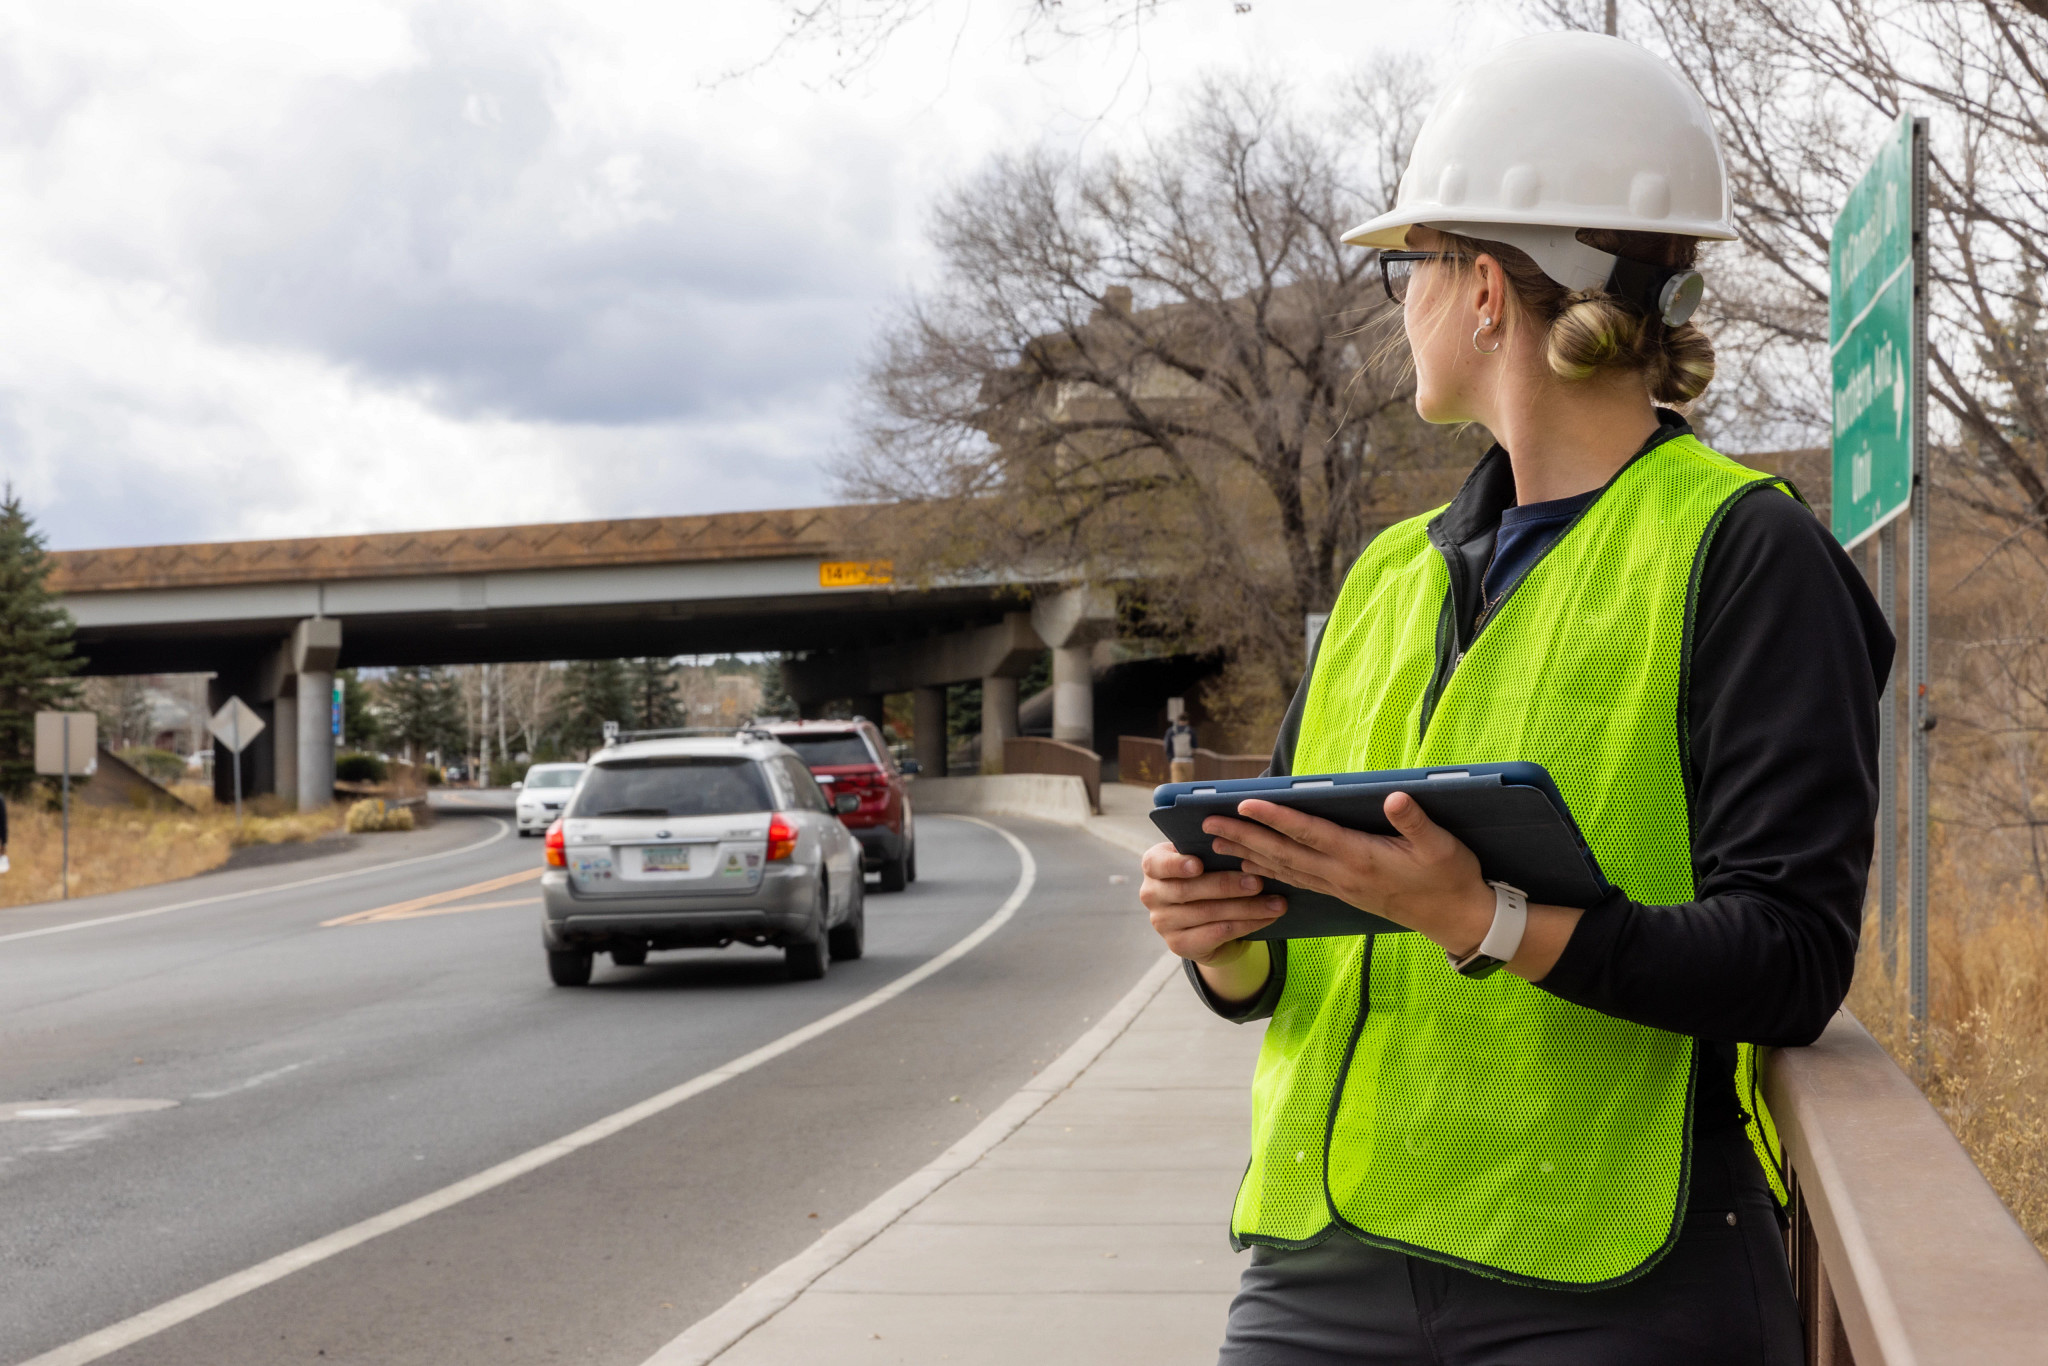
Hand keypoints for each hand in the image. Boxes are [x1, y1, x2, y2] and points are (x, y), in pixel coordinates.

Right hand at [1138, 841, 1283, 964]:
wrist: (1208, 920)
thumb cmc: (1208, 877)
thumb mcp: (1205, 861)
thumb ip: (1213, 851)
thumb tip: (1246, 842)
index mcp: (1154, 865)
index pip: (1157, 863)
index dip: (1176, 864)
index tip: (1198, 864)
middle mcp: (1151, 894)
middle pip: (1188, 890)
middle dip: (1226, 886)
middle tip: (1258, 882)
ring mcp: (1162, 923)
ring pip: (1208, 913)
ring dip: (1246, 908)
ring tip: (1276, 903)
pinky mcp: (1179, 944)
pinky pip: (1217, 934)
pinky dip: (1246, 925)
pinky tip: (1267, 918)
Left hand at [1204, 791, 1495, 954]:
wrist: (1457, 919)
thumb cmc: (1450, 877)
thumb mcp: (1441, 845)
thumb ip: (1414, 822)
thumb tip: (1395, 798)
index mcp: (1360, 858)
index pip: (1308, 834)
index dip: (1275, 818)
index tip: (1244, 804)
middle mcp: (1341, 874)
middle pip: (1283, 853)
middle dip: (1244, 836)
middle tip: (1208, 823)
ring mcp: (1339, 886)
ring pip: (1284, 868)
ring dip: (1249, 854)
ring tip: (1217, 843)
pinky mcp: (1341, 893)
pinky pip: (1296, 880)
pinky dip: (1269, 871)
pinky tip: (1252, 866)